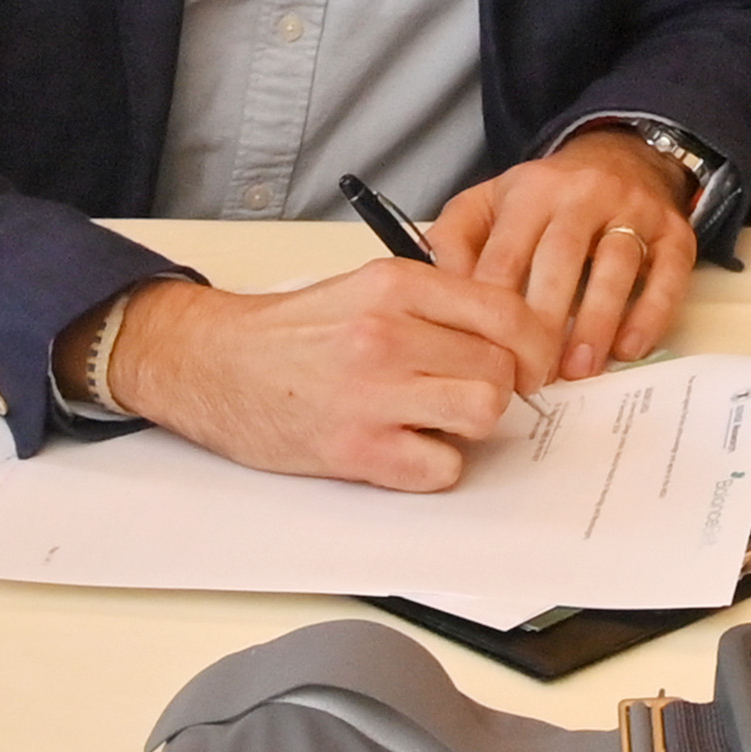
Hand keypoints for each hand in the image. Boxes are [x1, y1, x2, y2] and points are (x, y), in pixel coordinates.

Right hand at [99, 265, 546, 489]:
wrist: (216, 365)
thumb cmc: (296, 332)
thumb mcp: (366, 287)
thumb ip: (436, 302)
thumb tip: (514, 335)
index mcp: (396, 284)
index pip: (507, 312)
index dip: (533, 345)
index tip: (530, 364)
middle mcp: (388, 333)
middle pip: (501, 368)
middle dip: (499, 388)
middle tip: (472, 394)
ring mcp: (373, 393)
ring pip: (483, 413)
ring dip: (471, 424)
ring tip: (438, 418)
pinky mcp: (357, 450)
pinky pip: (442, 467)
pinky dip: (435, 465)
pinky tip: (407, 448)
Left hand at [426, 132, 702, 380]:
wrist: (623, 156)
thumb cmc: (545, 197)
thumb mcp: (490, 201)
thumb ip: (454, 241)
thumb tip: (438, 295)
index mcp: (530, 190)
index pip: (506, 254)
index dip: (494, 312)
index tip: (486, 359)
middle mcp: (583, 194)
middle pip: (560, 258)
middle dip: (542, 322)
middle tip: (530, 377)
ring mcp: (633, 210)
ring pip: (615, 265)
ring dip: (595, 322)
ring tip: (577, 370)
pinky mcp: (675, 232)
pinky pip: (668, 274)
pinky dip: (650, 314)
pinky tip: (628, 349)